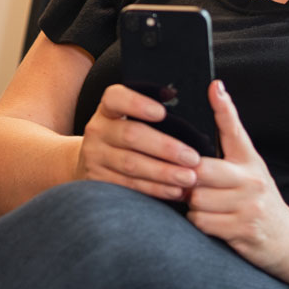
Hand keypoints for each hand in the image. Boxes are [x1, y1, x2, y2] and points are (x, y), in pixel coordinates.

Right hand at [75, 82, 201, 202]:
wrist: (96, 160)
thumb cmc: (126, 135)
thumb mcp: (131, 117)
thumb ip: (155, 110)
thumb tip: (190, 98)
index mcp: (108, 108)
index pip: (116, 97)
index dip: (137, 104)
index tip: (162, 112)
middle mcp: (98, 129)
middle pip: (130, 135)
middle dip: (165, 147)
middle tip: (193, 157)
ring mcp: (95, 156)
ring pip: (131, 164)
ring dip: (163, 172)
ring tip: (189, 177)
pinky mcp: (98, 180)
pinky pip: (130, 185)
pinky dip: (155, 189)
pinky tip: (174, 191)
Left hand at [187, 81, 288, 288]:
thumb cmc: (259, 202)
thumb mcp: (250, 171)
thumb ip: (227, 149)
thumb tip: (207, 115)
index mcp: (249, 161)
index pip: (234, 129)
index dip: (224, 107)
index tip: (215, 88)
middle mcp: (251, 179)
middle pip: (200, 169)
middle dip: (187, 179)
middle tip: (189, 185)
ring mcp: (249, 205)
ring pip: (196, 199)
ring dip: (192, 206)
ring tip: (206, 207)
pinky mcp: (244, 229)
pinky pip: (202, 222)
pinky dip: (200, 223)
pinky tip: (212, 222)